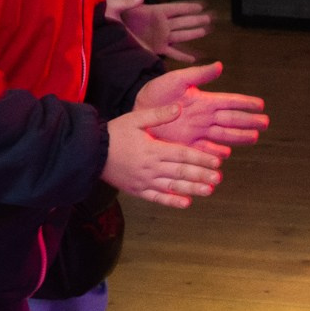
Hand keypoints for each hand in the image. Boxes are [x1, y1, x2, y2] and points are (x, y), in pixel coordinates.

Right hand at [103, 101, 225, 207]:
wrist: (91, 152)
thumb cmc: (114, 133)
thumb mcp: (135, 118)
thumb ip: (158, 115)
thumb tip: (179, 108)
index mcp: (153, 149)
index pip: (183, 154)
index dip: (201, 158)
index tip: (217, 161)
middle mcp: (151, 167)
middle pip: (182, 172)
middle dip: (202, 175)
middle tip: (218, 178)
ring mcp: (144, 181)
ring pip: (173, 187)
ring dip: (192, 189)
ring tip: (208, 191)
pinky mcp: (137, 190)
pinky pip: (157, 198)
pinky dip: (172, 201)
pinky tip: (186, 203)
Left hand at [106, 0, 212, 62]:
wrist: (106, 37)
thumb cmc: (112, 19)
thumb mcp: (118, 5)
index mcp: (154, 12)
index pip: (176, 8)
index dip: (189, 7)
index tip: (203, 5)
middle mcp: (160, 24)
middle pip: (183, 21)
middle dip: (197, 19)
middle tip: (211, 17)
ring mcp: (160, 37)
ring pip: (182, 35)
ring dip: (194, 33)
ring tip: (206, 31)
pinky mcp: (156, 48)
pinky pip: (173, 52)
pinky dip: (183, 56)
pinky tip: (193, 58)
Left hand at [132, 62, 268, 156]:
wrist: (139, 110)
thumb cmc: (157, 93)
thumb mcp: (177, 79)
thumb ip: (199, 74)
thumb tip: (220, 65)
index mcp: (205, 101)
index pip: (230, 101)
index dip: (246, 103)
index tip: (261, 104)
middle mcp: (205, 118)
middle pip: (232, 120)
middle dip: (249, 121)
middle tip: (265, 123)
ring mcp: (198, 133)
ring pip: (224, 135)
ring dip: (239, 137)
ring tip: (254, 138)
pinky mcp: (188, 145)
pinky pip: (206, 150)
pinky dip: (216, 153)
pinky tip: (226, 154)